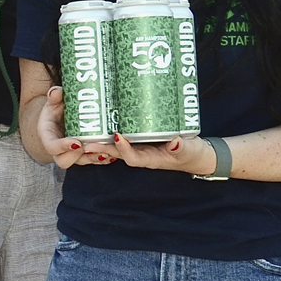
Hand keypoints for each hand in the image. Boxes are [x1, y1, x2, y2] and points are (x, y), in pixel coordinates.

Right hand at [36, 86, 112, 168]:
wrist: (59, 119)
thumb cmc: (55, 111)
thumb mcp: (53, 102)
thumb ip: (54, 97)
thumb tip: (57, 91)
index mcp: (48, 137)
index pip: (52, 147)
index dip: (63, 147)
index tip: (77, 143)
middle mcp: (59, 150)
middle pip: (65, 161)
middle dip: (80, 156)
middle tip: (92, 146)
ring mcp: (72, 154)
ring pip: (82, 161)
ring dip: (95, 158)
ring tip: (107, 150)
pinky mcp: (83, 155)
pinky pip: (93, 160)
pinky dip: (103, 159)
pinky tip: (113, 153)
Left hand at [83, 132, 219, 175]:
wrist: (195, 154)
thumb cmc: (192, 154)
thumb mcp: (190, 150)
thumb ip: (182, 148)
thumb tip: (174, 143)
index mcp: (151, 159)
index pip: (133, 157)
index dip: (123, 149)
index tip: (117, 137)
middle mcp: (142, 154)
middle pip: (118, 152)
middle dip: (102, 146)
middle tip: (85, 140)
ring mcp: (139, 146)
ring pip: (117, 143)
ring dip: (102, 138)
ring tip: (85, 130)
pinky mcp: (140, 137)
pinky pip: (123, 135)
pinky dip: (111, 130)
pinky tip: (100, 121)